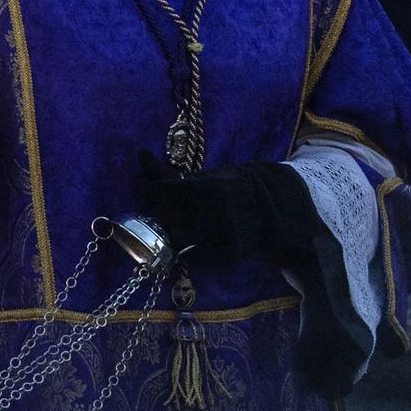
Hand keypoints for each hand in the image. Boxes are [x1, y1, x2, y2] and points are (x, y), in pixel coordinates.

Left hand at [132, 156, 297, 268]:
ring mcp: (217, 235)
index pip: (158, 191)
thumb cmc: (230, 188)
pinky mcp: (226, 253)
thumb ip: (170, 173)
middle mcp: (208, 212)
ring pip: (173, 238)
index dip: (146, 191)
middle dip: (153, 213)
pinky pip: (192, 257)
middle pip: (161, 216)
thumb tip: (140, 153)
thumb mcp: (204, 178)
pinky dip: (185, 252)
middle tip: (155, 211)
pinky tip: (188, 243)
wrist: (271, 208)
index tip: (145, 191)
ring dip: (167, 233)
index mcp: (203, 188)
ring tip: (173, 227)